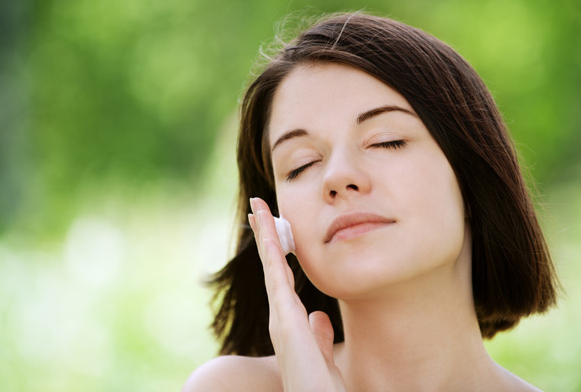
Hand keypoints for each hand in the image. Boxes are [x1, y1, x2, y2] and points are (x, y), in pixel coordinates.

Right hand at [249, 197, 345, 391]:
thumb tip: (318, 316)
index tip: (274, 226)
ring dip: (265, 235)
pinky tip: (269, 234)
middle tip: (258, 206)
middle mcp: (281, 315)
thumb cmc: (319, 386)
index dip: (276, 250)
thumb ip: (318, 333)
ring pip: (271, 266)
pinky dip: (271, 254)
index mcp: (290, 321)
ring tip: (259, 208)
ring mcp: (281, 317)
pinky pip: (277, 279)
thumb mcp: (322, 354)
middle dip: (265, 234)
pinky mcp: (286, 320)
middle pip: (272, 266)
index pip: (282, 277)